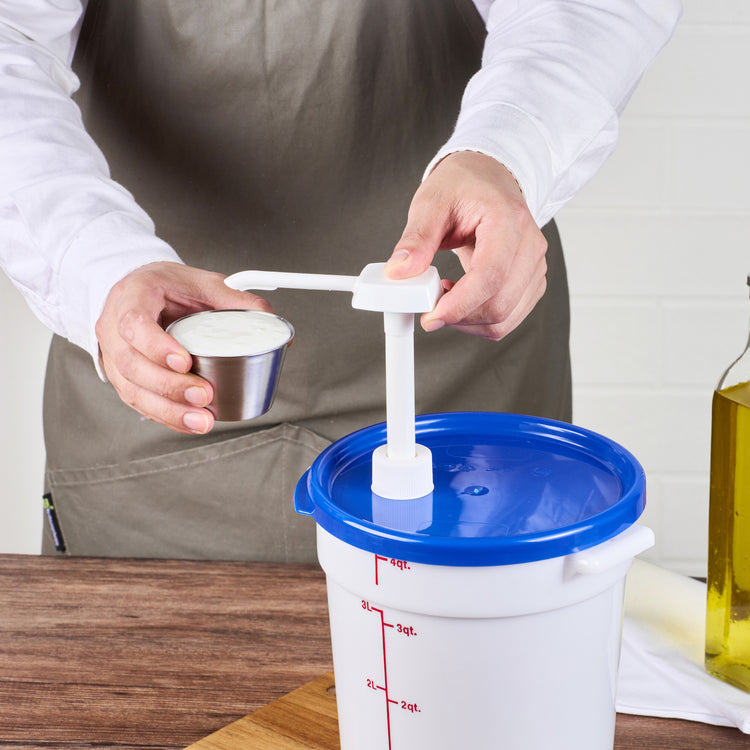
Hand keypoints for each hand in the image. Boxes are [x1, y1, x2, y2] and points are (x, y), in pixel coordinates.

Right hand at [95, 261, 272, 433]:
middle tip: (203, 396)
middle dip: (169, 386)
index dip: (157, 347)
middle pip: (132, 364)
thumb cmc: (169, 286)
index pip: (134, 323)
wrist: (141, 289)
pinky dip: (166, 416)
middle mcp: (115, 327)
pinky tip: (189, 423)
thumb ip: (236, 299)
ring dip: (168, 410)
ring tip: (201, 419)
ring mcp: (114, 355)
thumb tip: (270, 320)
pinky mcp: (124, 377)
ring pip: (132, 389)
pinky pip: (139, 402)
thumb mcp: (203, 282)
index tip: (186, 362)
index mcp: (133, 295)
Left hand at [385, 151, 547, 340]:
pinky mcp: (532, 279)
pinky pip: (510, 316)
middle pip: (500, 304)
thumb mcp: (431, 203)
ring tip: (446, 296)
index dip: (459, 305)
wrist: (488, 177)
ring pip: (506, 317)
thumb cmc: (463, 185)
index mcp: (507, 219)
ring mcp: (534, 264)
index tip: (430, 317)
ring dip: (469, 321)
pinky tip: (464, 297)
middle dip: (460, 316)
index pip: (489, 276)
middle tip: (430, 305)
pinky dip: (481, 319)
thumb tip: (399, 272)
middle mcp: (529, 244)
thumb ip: (415, 239)